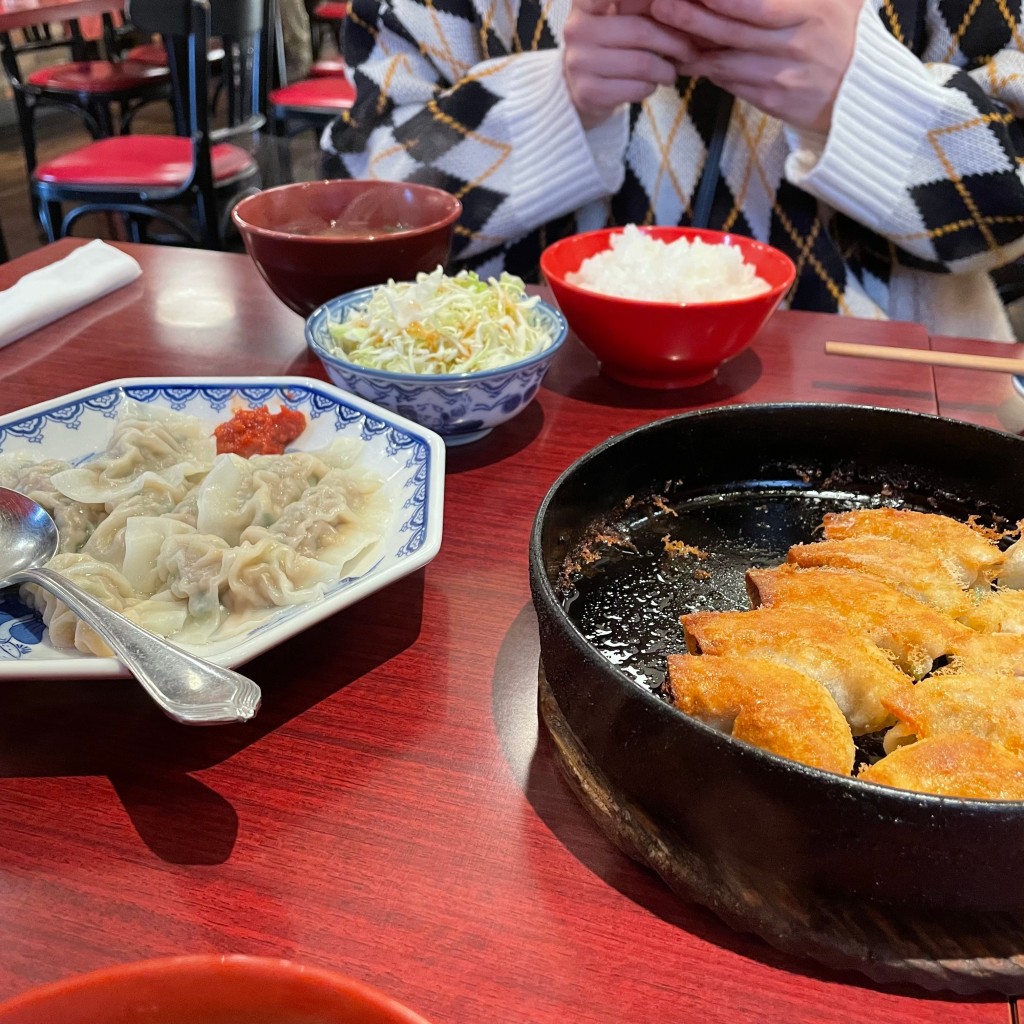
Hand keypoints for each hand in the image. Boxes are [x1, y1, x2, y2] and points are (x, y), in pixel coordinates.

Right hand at [563, 0, 702, 128]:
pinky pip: (635, 88)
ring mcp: (579, 62)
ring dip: (666, 70)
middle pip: (641, 31)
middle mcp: (577, 29)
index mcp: (585, 4)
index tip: (661, 5)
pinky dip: (651, 87)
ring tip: (671, 71)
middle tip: (688, 50)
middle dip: (674, 43)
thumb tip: (679, 3)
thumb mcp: (614, 17)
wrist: (578, 87)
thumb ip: (637, 6)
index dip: (642, 1)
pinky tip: (651, 84)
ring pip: (641, 63)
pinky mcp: (588, 92)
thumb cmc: (608, 45)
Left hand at [648, 0, 862, 132]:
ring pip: (725, 62)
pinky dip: (708, 71)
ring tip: (664, 34)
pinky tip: (688, 59)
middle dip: (693, 18)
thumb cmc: (841, 34)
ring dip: (692, 48)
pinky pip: (731, 83)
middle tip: (661, 6)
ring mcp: (782, 75)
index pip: (756, 4)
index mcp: (811, 12)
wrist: (860, 90)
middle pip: (733, 31)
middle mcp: (795, 43)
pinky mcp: (772, 100)